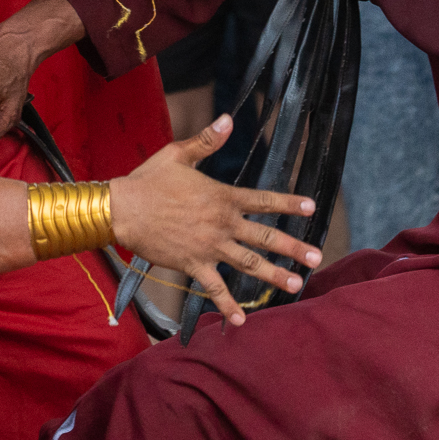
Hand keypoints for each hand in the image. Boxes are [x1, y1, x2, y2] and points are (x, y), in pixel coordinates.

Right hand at [111, 115, 322, 325]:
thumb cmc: (149, 180)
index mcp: (222, 197)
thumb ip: (207, 140)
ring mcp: (210, 247)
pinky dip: (229, 306)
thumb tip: (227, 119)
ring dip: (274, 275)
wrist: (122, 209)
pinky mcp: (193, 265)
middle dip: (293, 247)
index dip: (289, 202)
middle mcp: (222, 223)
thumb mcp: (178, 154)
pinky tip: (242, 321)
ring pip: (249, 263)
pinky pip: (215, 289)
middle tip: (316, 257)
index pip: (264, 199)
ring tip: (296, 285)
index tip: (312, 206)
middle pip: (266, 236)